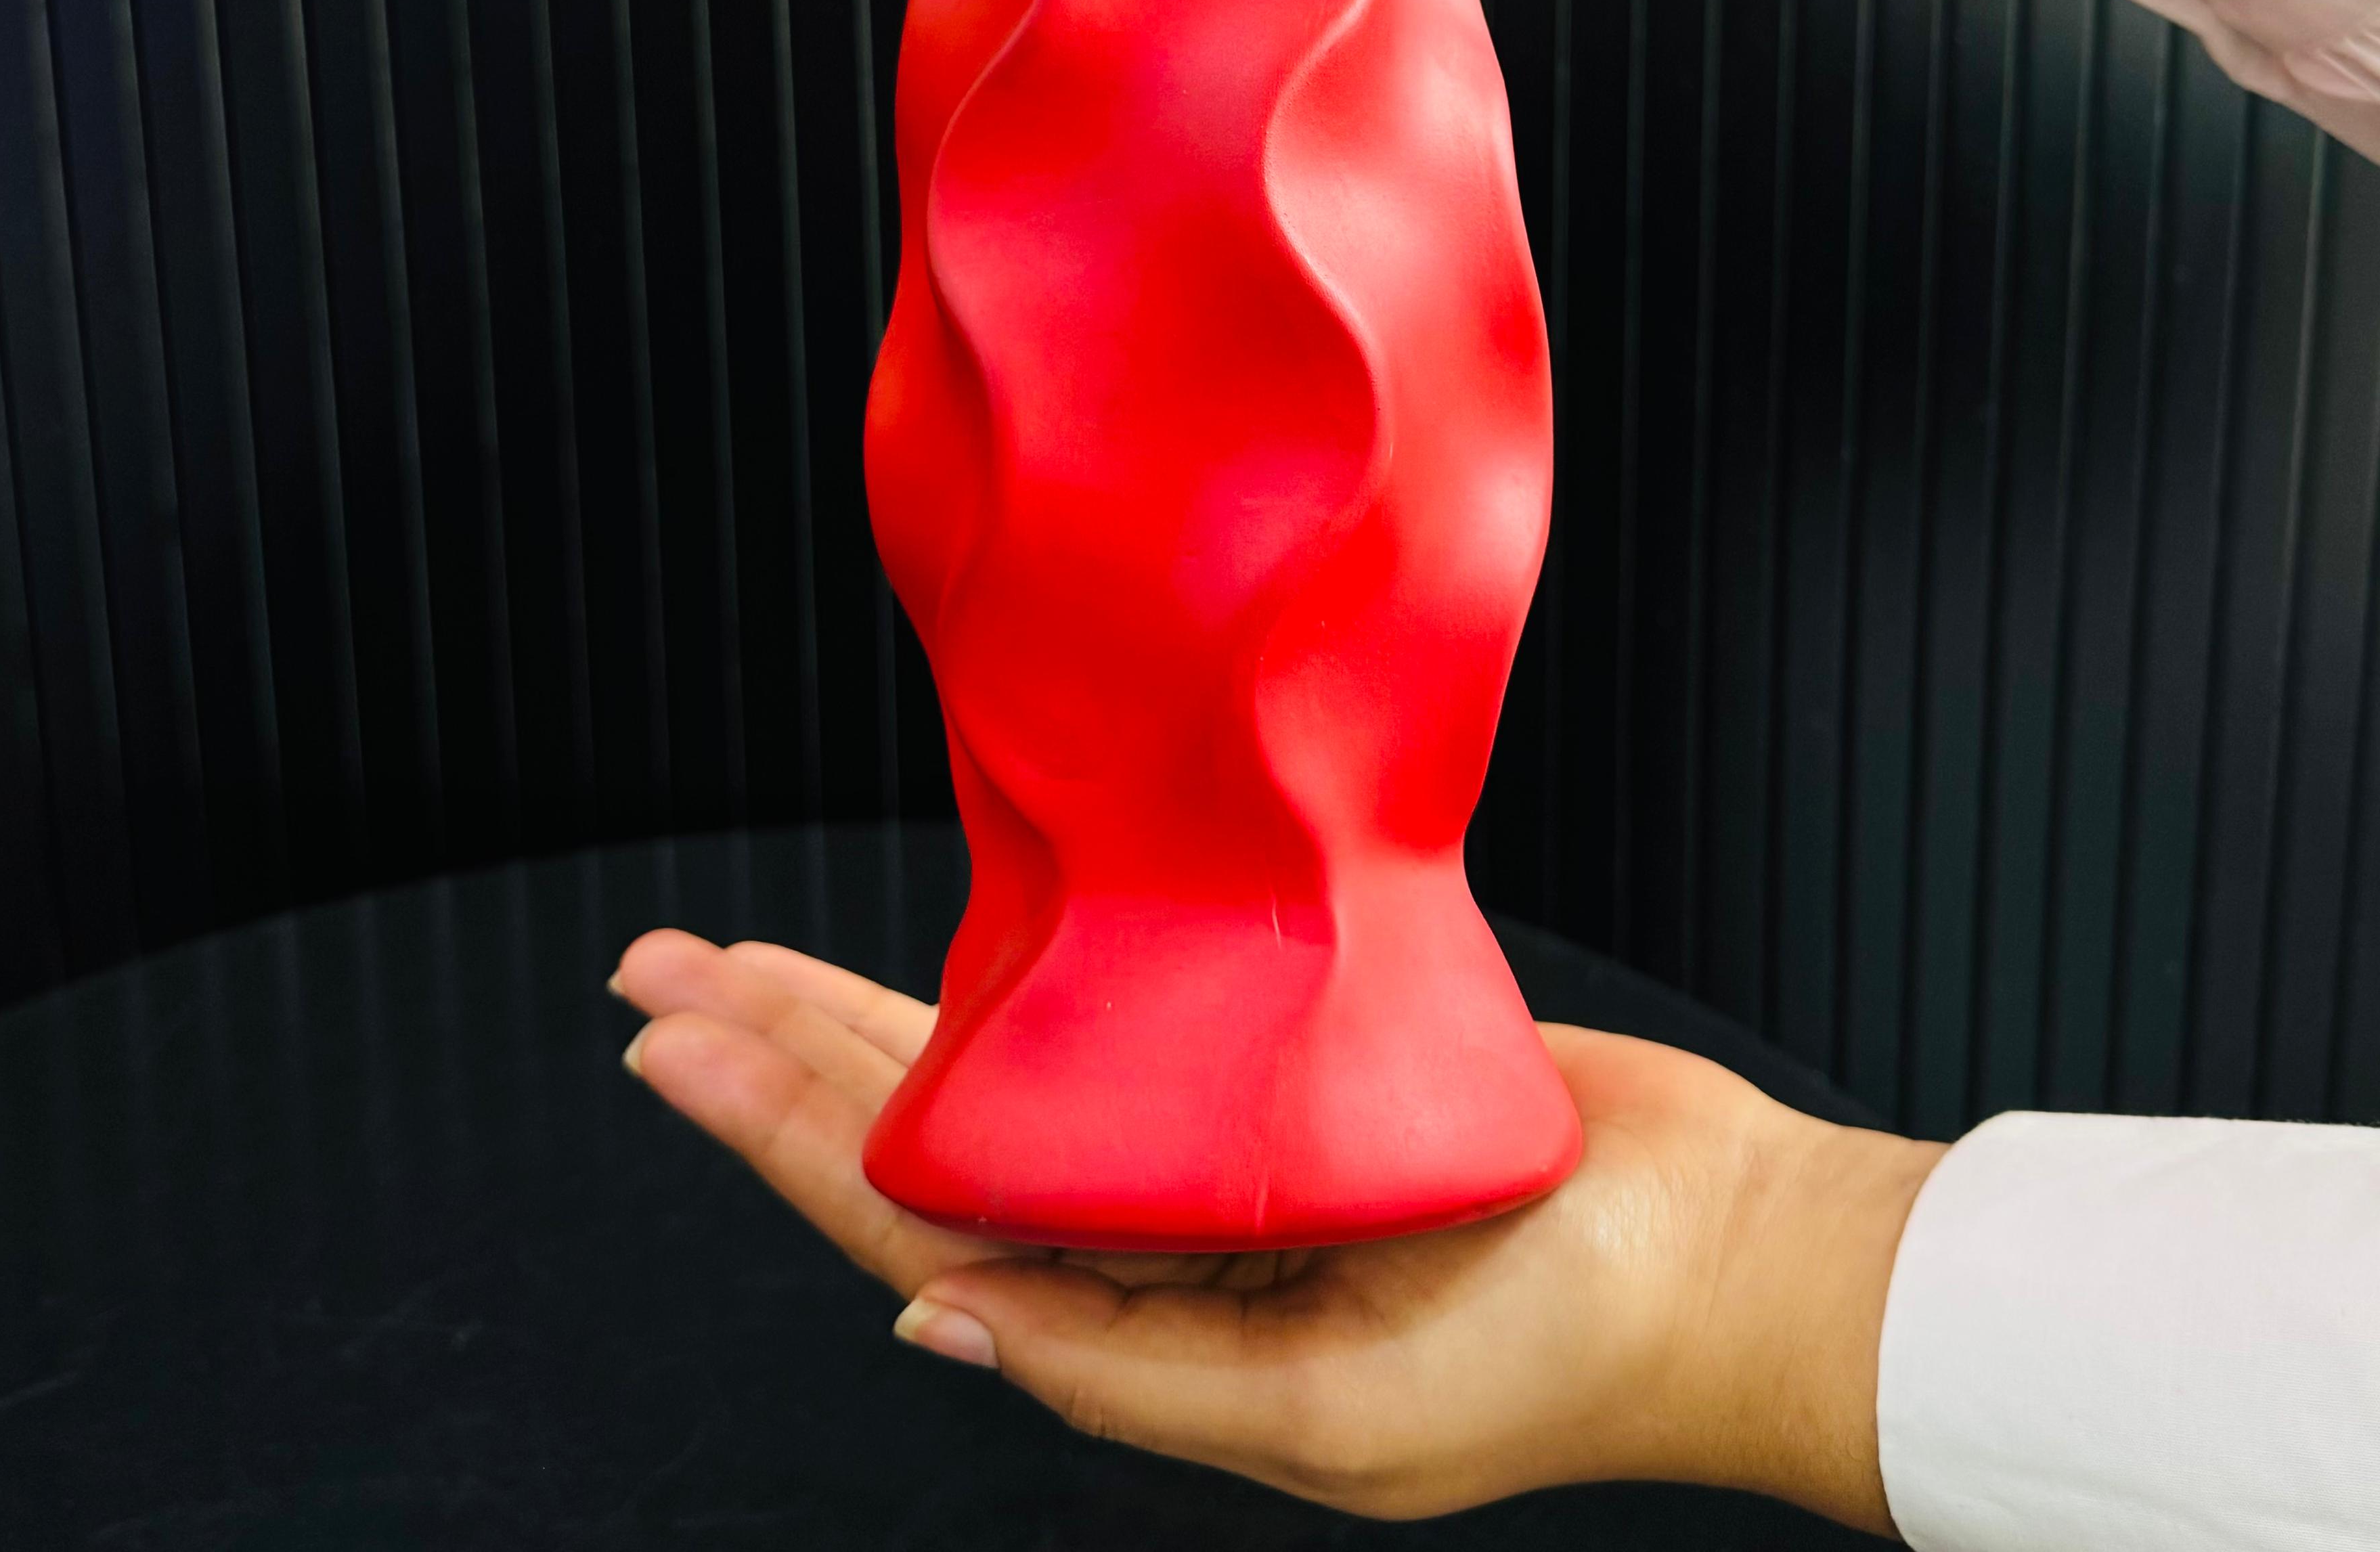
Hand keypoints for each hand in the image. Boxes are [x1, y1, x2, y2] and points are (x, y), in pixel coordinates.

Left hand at [612, 927, 1941, 1530]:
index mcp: (1148, 1335)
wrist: (1726, 1250)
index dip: (787, 1141)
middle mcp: (1158, 1243)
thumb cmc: (1559, 1349)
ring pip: (995, 1074)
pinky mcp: (1287, 1064)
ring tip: (732, 965)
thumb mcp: (1331, 1421)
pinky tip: (936, 959)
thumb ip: (1124, 1378)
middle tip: (653, 980)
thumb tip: (928, 1322)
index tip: (676, 1052)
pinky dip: (1014, 986)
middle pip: (924, 1139)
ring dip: (861, 1016)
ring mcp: (1215, 1153)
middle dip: (780, 1060)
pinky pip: (1114, 1021)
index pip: (919, 1226)